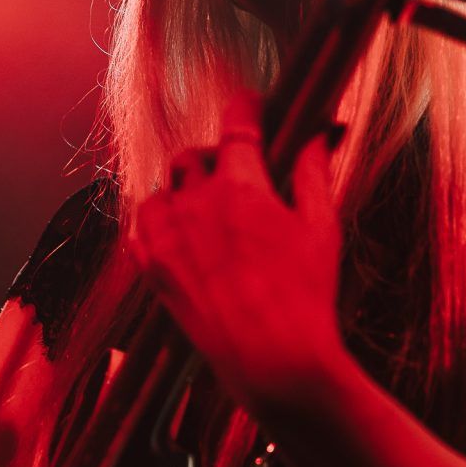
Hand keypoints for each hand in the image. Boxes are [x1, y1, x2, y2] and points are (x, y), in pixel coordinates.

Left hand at [127, 92, 349, 419]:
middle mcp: (198, 205)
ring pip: (164, 188)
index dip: (246, 107)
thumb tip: (322, 133)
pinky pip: (143, 224)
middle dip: (217, 156)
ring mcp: (170, 237)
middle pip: (195, 155)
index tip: (251, 105)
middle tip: (239, 174)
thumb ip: (315, 171)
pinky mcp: (153, 268)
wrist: (274, 361)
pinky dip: (159, 220)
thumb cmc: (306, 298)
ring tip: (209, 209)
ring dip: (185, 189)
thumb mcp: (322, 227)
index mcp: (243, 187)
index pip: (237, 122)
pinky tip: (183, 232)